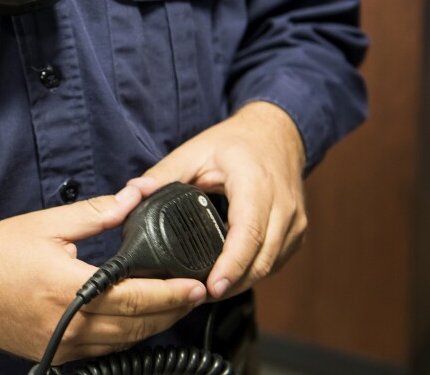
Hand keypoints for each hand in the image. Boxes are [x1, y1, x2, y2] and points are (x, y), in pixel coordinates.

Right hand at [0, 187, 207, 363]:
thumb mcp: (46, 224)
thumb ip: (94, 214)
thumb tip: (131, 199)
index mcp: (67, 287)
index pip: (134, 297)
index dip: (170, 293)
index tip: (197, 285)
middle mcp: (67, 323)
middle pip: (135, 326)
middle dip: (171, 311)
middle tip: (195, 293)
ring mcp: (60, 343)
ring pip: (122, 344)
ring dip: (152, 326)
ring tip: (173, 305)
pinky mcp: (54, 352)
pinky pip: (102, 351)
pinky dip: (125, 337)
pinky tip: (135, 320)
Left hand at [130, 101, 306, 300]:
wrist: (276, 134)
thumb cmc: (235, 143)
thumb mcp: (194, 151)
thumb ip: (162, 174)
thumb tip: (131, 192)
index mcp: (255, 184)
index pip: (249, 232)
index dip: (231, 264)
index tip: (212, 285)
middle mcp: (282, 205)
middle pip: (262, 259)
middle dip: (230, 284)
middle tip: (196, 296)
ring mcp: (295, 221)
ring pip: (270, 266)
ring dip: (241, 282)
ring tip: (207, 291)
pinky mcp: (297, 232)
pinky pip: (276, 262)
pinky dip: (252, 273)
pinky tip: (228, 277)